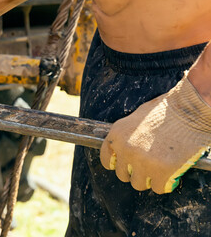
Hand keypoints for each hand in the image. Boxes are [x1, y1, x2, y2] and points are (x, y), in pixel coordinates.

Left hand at [100, 76, 210, 193]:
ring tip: (161, 169)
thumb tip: (124, 150)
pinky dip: (166, 184)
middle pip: (123, 175)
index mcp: (117, 135)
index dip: (117, 164)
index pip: (106, 159)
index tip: (126, 165)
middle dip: (135, 171)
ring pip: (139, 184)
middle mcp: (126, 150)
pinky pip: (158, 188)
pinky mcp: (162, 171)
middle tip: (149, 165)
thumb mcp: (136, 118)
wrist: (191, 108)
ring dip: (149, 179)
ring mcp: (143, 162)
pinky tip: (172, 174)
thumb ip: (127, 136)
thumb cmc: (167, 109)